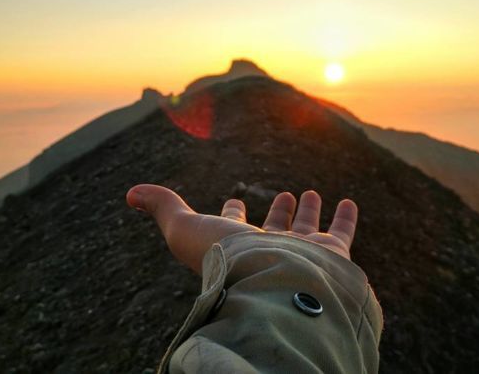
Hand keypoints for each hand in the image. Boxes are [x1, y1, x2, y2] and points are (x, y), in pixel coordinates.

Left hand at [126, 184, 357, 274]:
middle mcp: (269, 249)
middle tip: (283, 196)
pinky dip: (346, 218)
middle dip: (277, 212)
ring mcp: (300, 252)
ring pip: (306, 228)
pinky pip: (341, 233)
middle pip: (274, 227)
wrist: (272, 285)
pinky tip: (348, 202)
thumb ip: (163, 207)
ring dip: (307, 211)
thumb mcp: (185, 228)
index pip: (233, 224)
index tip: (234, 199)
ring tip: (308, 193)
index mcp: (237, 244)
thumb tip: (130, 193)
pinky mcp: (330, 254)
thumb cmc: (226, 261)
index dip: (233, 211)